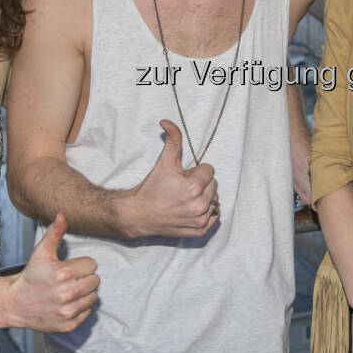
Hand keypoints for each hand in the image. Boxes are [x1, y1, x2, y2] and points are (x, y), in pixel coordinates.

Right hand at [6, 213, 99, 331]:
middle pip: (95, 280)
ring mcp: (68, 310)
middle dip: (84, 279)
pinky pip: (88, 312)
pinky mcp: (68, 324)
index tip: (69, 269)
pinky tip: (66, 303)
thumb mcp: (41, 253)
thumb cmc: (31, 276)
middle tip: (69, 280)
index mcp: (63, 273)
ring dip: (84, 293)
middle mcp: (66, 293)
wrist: (15, 304)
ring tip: (68, 291)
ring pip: (94, 296)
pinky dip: (80, 308)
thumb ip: (55, 233)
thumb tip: (62, 214)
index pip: (92, 265)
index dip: (81, 265)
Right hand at [123, 120, 218, 237]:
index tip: (183, 176)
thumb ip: (172, 139)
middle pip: (214, 184)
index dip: (196, 171)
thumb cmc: (152, 187)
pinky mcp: (199, 230)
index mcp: (194, 188)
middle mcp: (199, 206)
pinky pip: (214, 216)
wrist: (138, 214)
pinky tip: (190, 209)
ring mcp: (200, 220)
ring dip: (204, 197)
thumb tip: (167, 121)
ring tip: (184, 199)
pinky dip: (206, 212)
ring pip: (215, 199)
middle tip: (182, 188)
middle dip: (201, 183)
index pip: (209, 170)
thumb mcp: (164, 162)